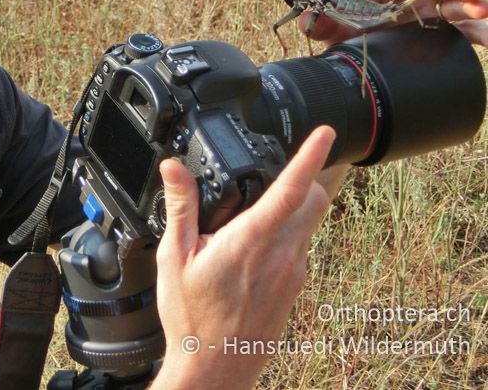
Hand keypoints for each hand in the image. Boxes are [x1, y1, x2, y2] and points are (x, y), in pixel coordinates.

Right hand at [150, 126, 339, 389]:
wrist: (214, 369)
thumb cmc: (192, 319)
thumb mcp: (175, 257)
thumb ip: (181, 207)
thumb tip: (174, 168)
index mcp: (251, 241)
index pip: (290, 190)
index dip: (310, 156)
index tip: (325, 133)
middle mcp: (282, 255)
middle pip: (315, 200)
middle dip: (305, 179)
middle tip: (279, 172)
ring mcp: (294, 273)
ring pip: (309, 224)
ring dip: (292, 209)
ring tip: (249, 218)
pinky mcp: (296, 288)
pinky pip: (300, 248)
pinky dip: (284, 236)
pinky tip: (250, 251)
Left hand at [302, 0, 487, 46]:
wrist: (350, 53)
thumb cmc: (343, 29)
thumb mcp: (330, 27)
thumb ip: (319, 23)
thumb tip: (305, 20)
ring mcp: (429, 12)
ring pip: (456, 6)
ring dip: (473, 8)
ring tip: (484, 12)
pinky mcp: (439, 33)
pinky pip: (464, 32)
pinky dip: (480, 34)